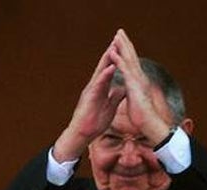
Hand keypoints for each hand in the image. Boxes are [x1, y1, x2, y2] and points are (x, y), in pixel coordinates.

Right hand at [53, 40, 124, 160]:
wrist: (83, 134)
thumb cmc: (94, 123)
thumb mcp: (110, 107)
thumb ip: (116, 96)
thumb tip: (123, 89)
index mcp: (101, 88)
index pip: (109, 69)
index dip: (116, 58)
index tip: (122, 45)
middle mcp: (95, 86)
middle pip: (104, 66)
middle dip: (111, 52)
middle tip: (117, 37)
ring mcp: (91, 91)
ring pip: (100, 71)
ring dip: (107, 59)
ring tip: (114, 46)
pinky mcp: (89, 97)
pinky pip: (98, 84)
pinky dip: (105, 75)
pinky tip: (111, 66)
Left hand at [107, 29, 174, 142]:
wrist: (148, 123)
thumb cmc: (142, 115)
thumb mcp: (136, 101)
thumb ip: (133, 92)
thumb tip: (132, 90)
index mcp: (138, 81)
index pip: (132, 63)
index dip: (127, 52)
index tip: (121, 43)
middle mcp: (139, 77)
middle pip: (132, 57)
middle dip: (125, 44)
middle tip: (119, 32)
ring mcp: (137, 80)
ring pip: (129, 60)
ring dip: (122, 47)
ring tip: (116, 37)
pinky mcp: (133, 86)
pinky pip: (125, 70)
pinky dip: (119, 61)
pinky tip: (113, 53)